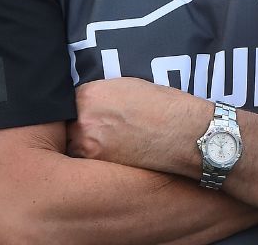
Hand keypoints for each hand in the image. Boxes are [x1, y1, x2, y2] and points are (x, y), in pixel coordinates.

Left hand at [67, 77, 209, 173]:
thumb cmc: (169, 108)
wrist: (191, 136)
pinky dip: (97, 163)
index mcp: (91, 95)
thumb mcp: (133, 87)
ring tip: (111, 145)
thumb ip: (105, 95)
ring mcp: (88, 148)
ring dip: (85, 148)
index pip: (67, 103)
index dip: (79, 109)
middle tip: (100, 132)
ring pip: (74, 148)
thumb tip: (92, 105)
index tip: (89, 115)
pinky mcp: (100, 170)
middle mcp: (83, 121)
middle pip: (67, 127)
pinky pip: (87, 165)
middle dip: (79, 130)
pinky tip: (118, 157)